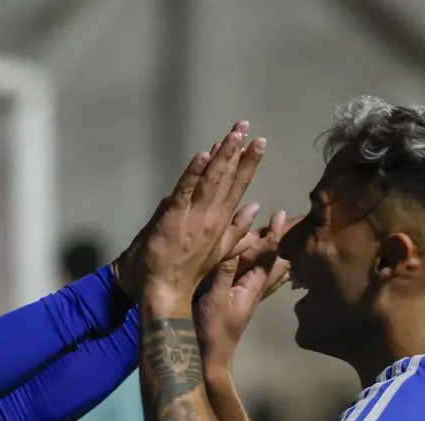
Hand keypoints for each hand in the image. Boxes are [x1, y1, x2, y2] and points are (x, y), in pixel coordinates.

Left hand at [113, 121, 264, 301]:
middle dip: (238, 151)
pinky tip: (204, 155)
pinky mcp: (174, 217)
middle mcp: (212, 217)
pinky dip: (194, 172)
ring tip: (233, 134)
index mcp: (222, 224)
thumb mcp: (218, 252)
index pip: (239, 188)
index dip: (249, 165)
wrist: (165, 290)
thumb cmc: (186, 272)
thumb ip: (237, 231)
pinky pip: (185, 190)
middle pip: (229, 179)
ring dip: (222, 155)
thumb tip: (254, 210)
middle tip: (246, 127)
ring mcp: (194, 217)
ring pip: (211, 180)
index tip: (259, 143)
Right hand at [194, 210, 292, 372]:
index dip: (275, 234)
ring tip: (282, 239)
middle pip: (274, 263)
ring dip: (275, 255)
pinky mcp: (240, 305)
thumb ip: (225, 268)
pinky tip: (269, 270)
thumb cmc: (211, 329)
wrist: (209, 359)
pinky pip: (259, 282)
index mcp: (252, 287)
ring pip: (268, 273)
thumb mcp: (215, 296)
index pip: (268, 256)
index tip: (281, 213)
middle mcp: (255, 291)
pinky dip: (267, 270)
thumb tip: (237, 239)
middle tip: (286, 221)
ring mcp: (249, 299)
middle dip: (280, 242)